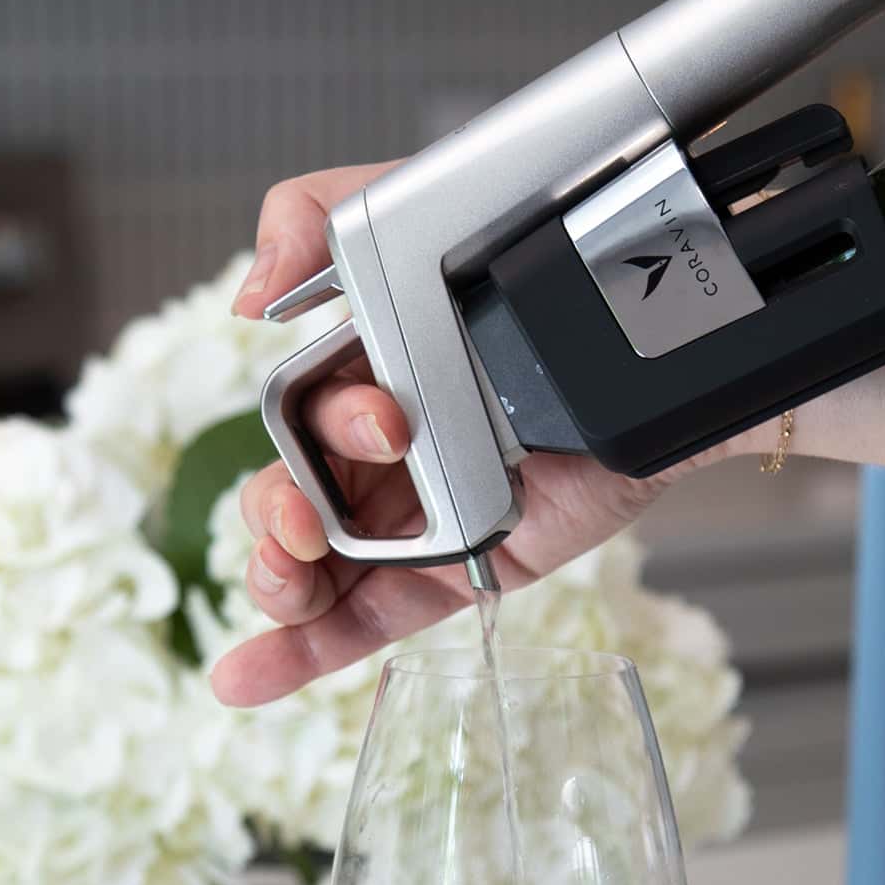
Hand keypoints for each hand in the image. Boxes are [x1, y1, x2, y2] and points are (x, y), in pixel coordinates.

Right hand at [216, 162, 766, 704]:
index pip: (290, 424)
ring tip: (284, 581)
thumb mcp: (404, 209)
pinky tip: (243, 674)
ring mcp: (414, 520)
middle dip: (276, 521)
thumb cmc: (526, 263)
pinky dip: (303, 653)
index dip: (307, 436)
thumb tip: (242, 297)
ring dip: (277, 586)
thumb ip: (311, 220)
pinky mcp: (459, 571)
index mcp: (352, 379)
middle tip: (304, 525)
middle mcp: (375, 456)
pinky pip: (370, 619)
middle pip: (286, 506)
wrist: (642, 332)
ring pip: (314, 571)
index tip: (382, 425)